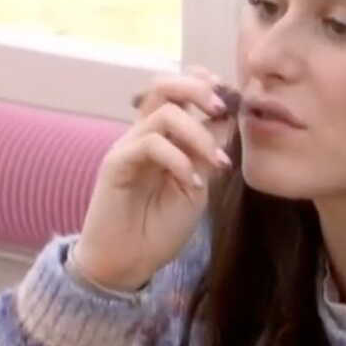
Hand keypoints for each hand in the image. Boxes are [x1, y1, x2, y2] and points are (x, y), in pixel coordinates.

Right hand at [70, 67, 235, 290]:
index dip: (202, 83)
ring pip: (163, 112)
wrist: (128, 262)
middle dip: (198, 89)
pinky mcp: (115, 163)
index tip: (230, 98)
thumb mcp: (197, 184)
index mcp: (163, 135)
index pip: (176, 90)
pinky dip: (179, 159)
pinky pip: (150, 144)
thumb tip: (230, 116)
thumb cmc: (161, 226)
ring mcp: (128, 146)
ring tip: (216, 162)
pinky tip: (192, 183)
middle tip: (221, 109)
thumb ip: (208, 151)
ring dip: (199, 134)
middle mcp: (143, 134)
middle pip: (164, 85)